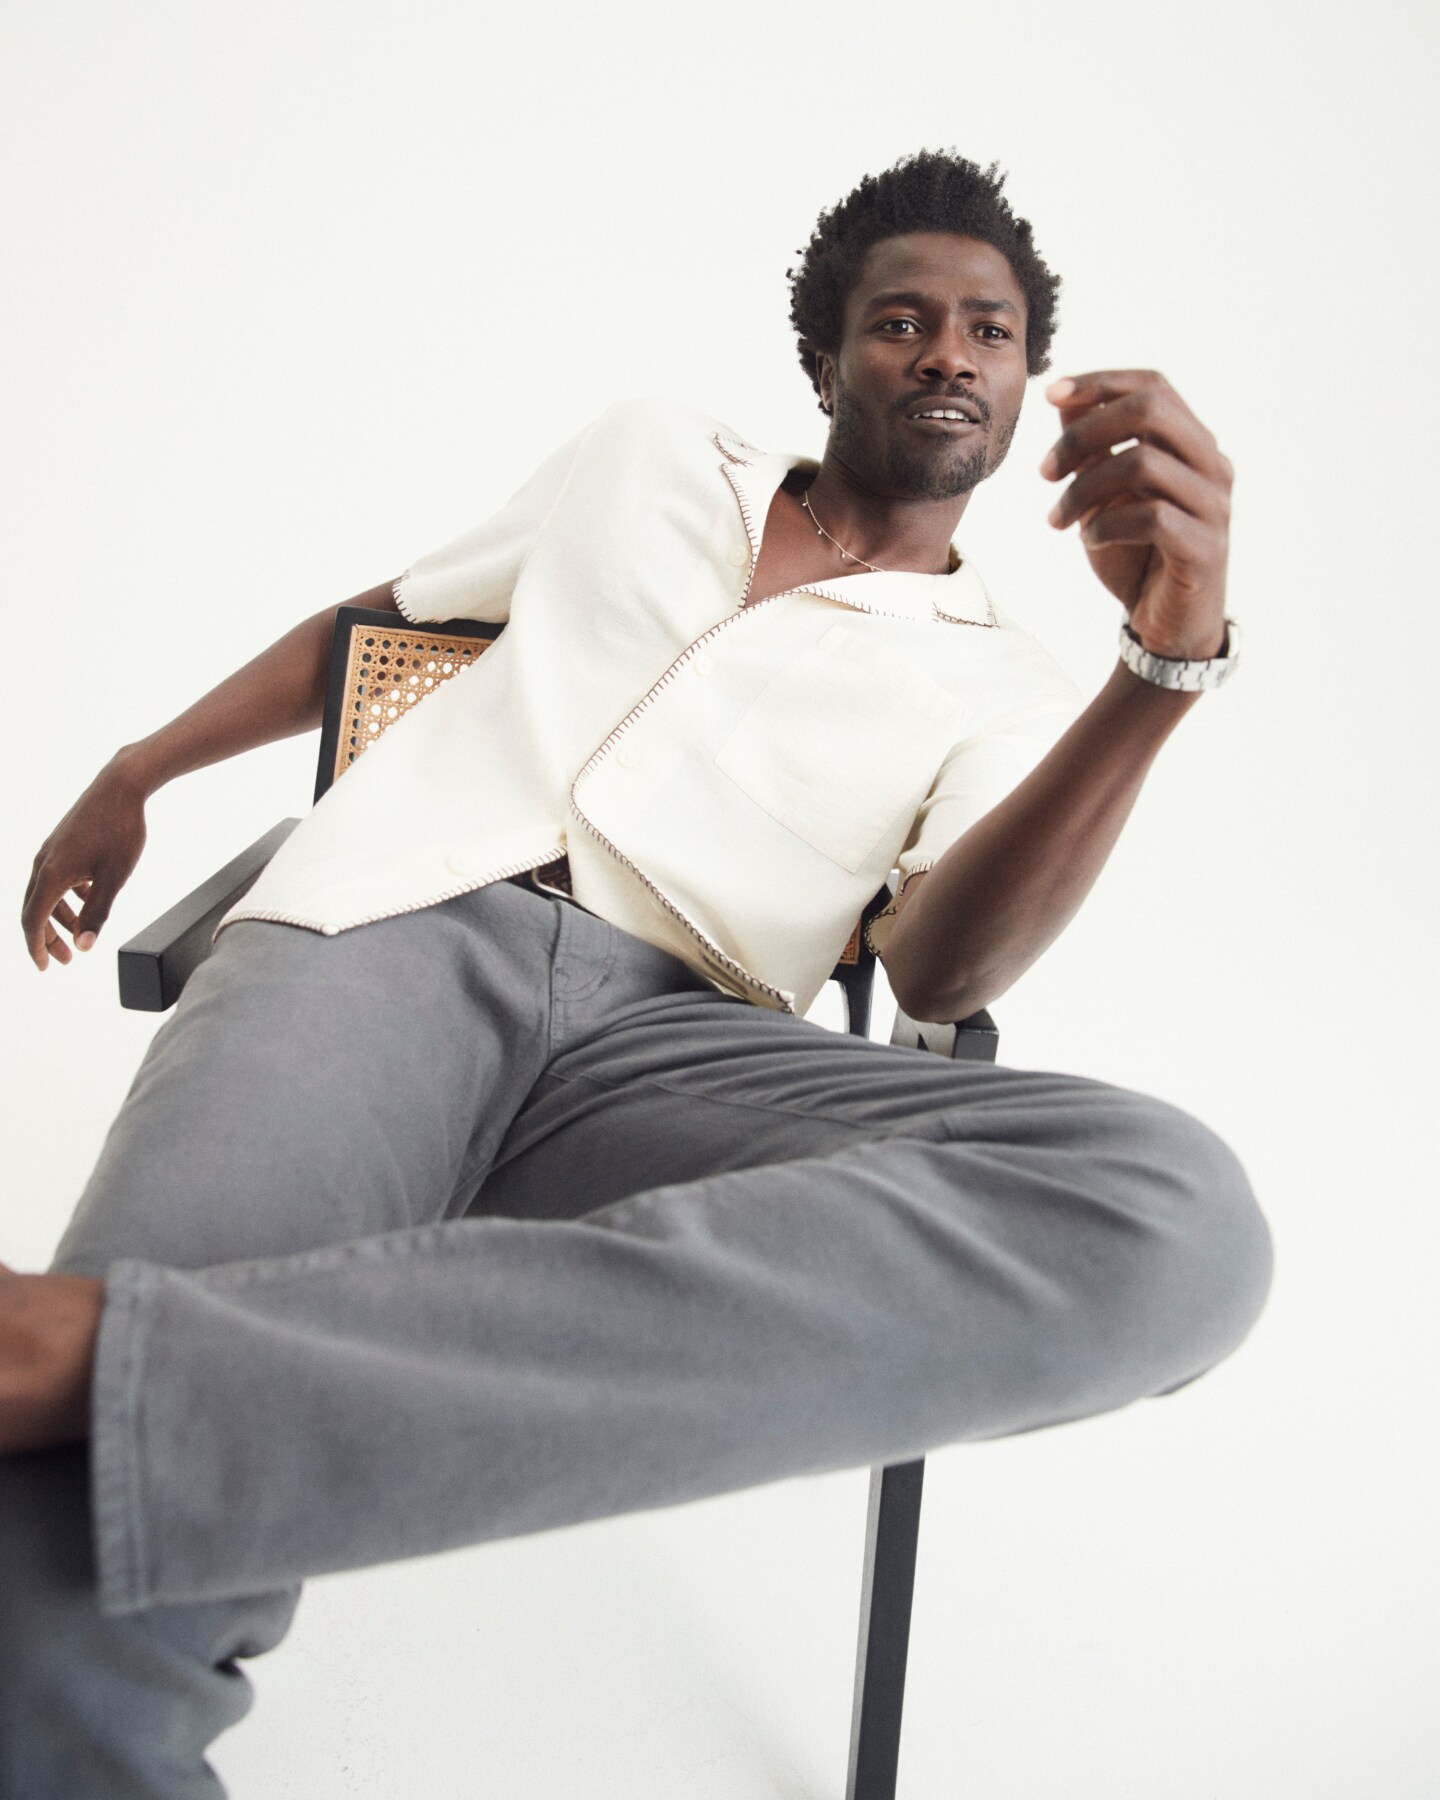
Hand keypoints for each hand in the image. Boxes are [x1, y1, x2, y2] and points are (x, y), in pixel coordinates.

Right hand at [22, 761, 147, 969]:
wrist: (121, 785)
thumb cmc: (120, 830)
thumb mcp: (114, 878)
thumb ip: (98, 914)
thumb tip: (84, 946)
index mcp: (51, 874)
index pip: (33, 921)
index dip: (37, 947)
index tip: (45, 967)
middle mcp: (43, 862)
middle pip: (35, 910)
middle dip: (48, 938)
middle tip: (65, 960)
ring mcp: (50, 850)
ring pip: (46, 893)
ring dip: (60, 918)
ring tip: (79, 935)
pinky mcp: (61, 842)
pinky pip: (56, 877)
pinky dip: (67, 896)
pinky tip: (87, 900)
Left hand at [1039, 369, 1231, 660]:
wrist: (1165, 628)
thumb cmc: (1136, 556)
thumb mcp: (1104, 495)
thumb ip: (1093, 448)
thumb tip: (1064, 398)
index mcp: (1192, 445)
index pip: (1154, 386)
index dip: (1100, 382)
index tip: (1049, 394)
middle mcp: (1212, 466)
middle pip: (1149, 412)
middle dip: (1084, 434)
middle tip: (1045, 472)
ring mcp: (1214, 506)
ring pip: (1143, 463)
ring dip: (1084, 488)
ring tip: (1057, 519)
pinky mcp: (1206, 548)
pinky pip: (1151, 517)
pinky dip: (1106, 524)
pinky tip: (1087, 540)